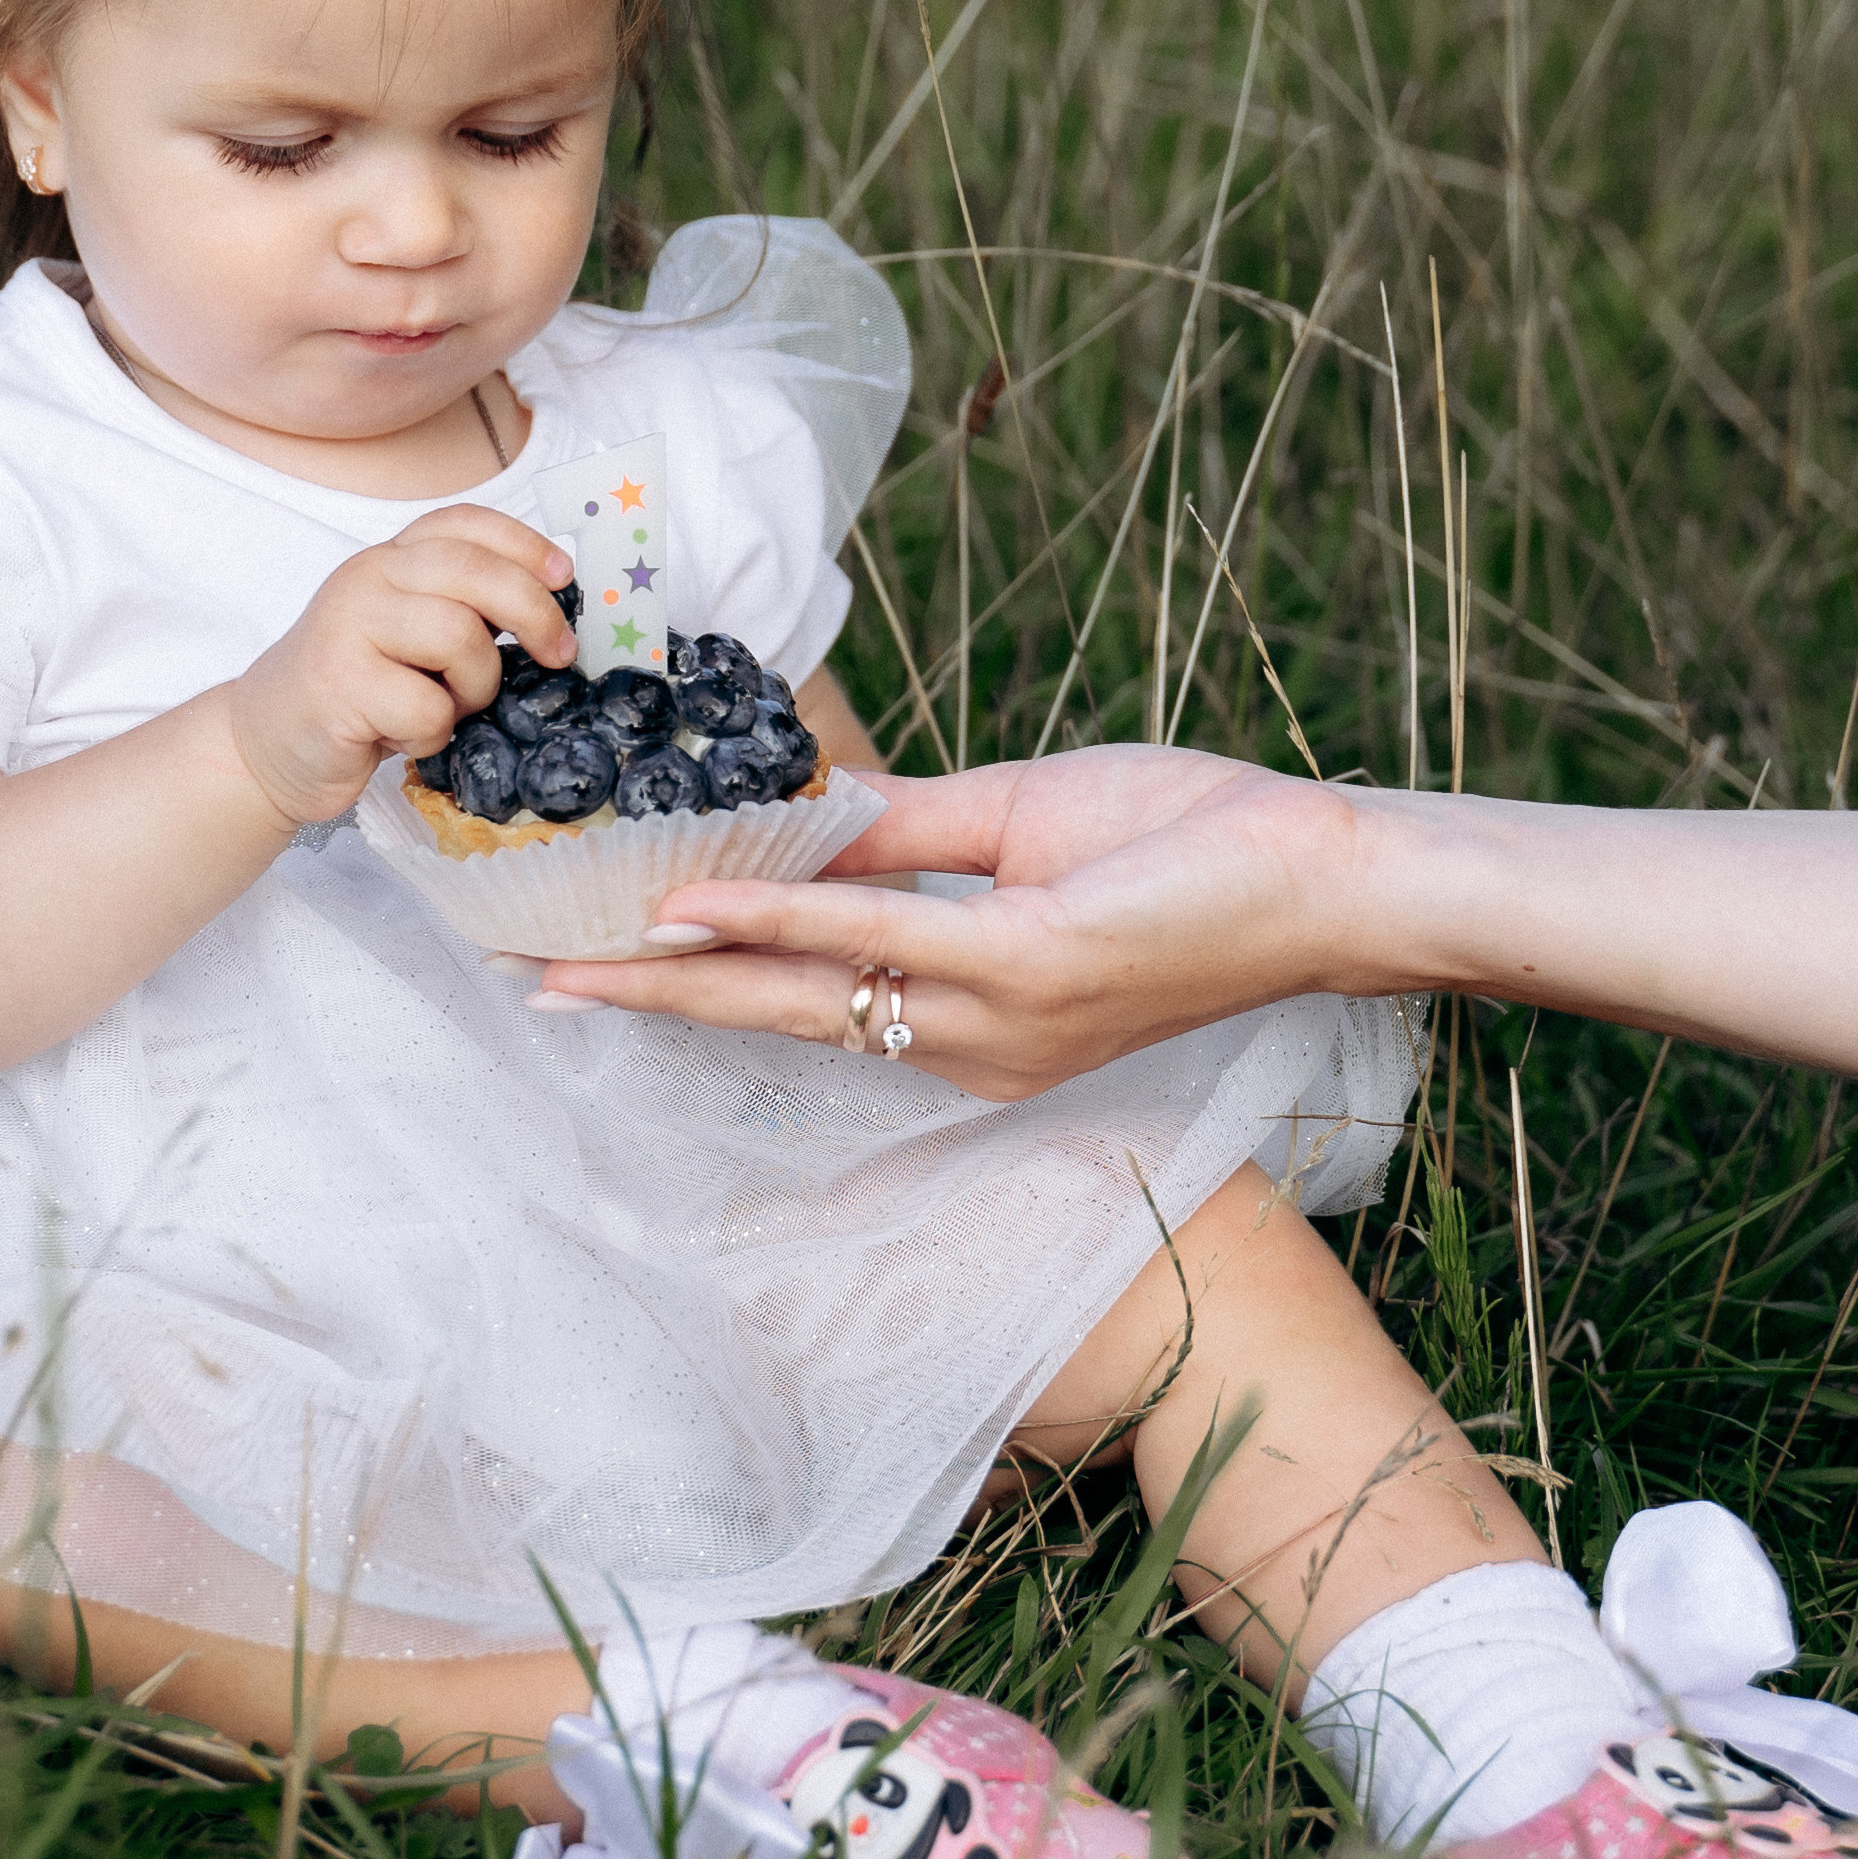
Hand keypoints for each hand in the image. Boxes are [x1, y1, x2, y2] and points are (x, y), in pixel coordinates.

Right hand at [228, 504, 574, 829]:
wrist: (267, 743)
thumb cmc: (358, 692)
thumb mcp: (409, 635)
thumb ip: (461, 608)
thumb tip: (552, 609)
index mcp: (390, 559)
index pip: (463, 524)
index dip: (524, 543)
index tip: (565, 576)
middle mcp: (367, 578)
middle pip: (473, 571)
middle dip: (533, 612)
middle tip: (559, 653)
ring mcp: (347, 626)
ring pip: (459, 637)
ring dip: (476, 687)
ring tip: (448, 707)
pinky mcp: (338, 683)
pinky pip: (427, 706)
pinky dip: (432, 733)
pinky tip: (402, 736)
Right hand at [540, 749, 1368, 1097]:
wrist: (1323, 869)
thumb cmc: (1194, 841)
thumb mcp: (1024, 826)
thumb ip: (910, 832)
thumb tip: (808, 813)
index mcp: (970, 1019)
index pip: (810, 1000)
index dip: (699, 978)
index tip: (598, 962)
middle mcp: (972, 1046)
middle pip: (779, 1019)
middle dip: (652, 1002)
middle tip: (534, 988)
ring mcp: (997, 1021)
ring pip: (805, 992)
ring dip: (680, 968)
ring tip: (574, 959)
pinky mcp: (1028, 971)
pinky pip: (876, 938)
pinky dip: (777, 915)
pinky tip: (694, 902)